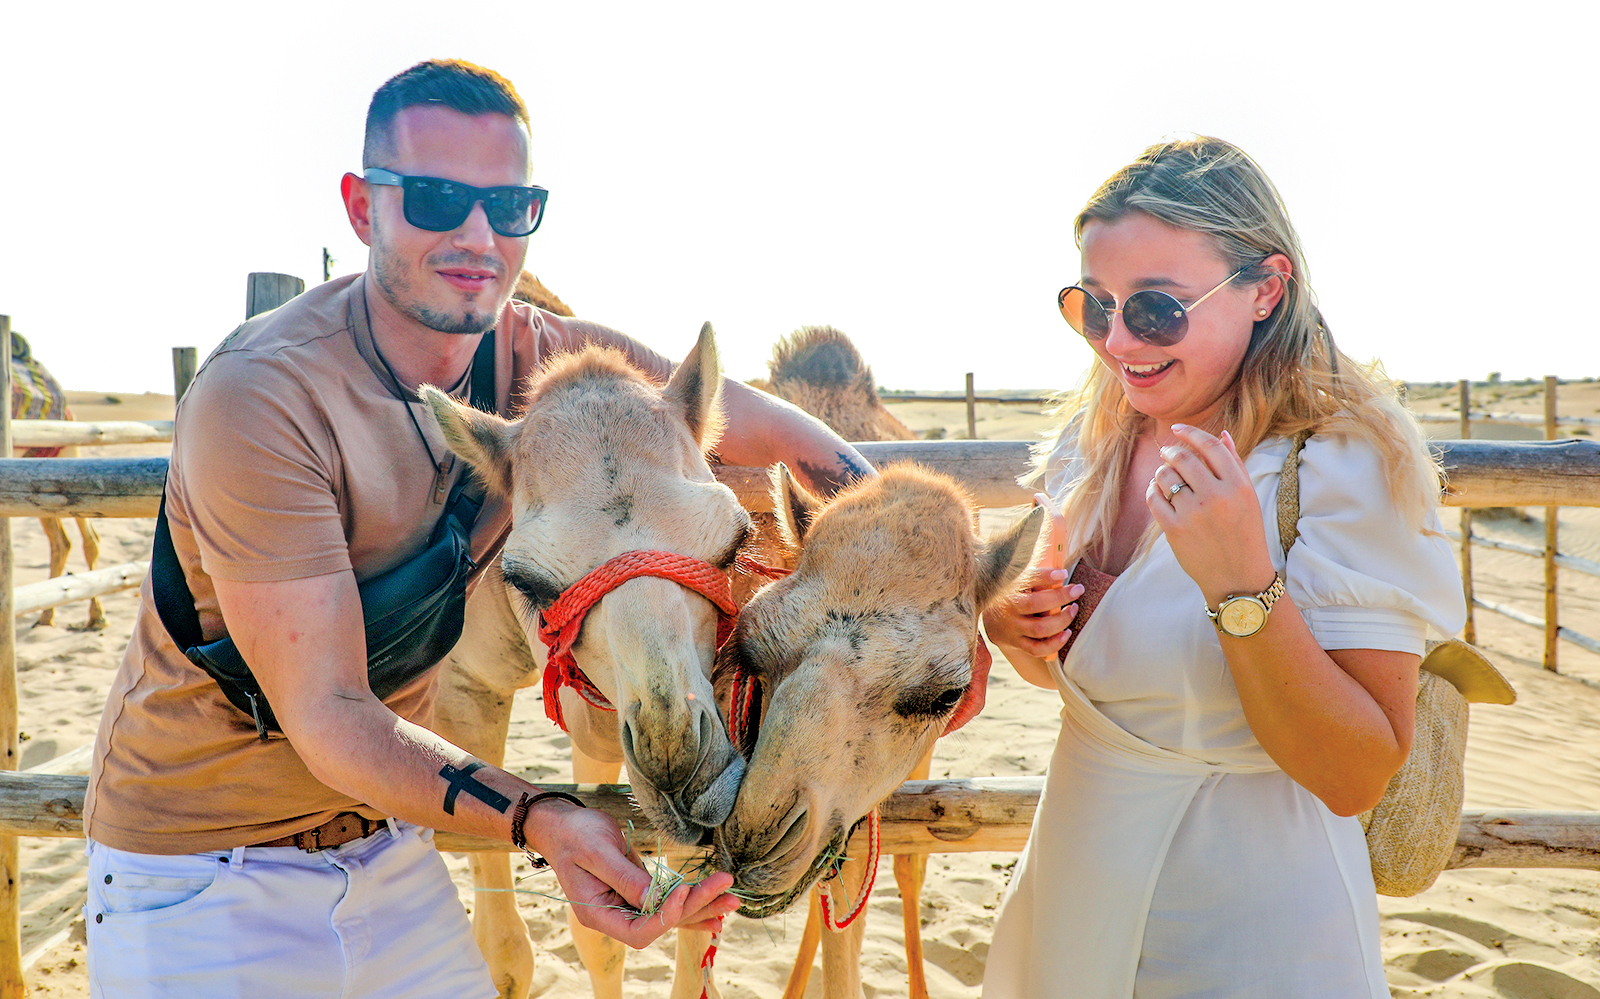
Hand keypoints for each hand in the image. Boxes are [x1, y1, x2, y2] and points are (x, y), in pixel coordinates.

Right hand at [532, 799, 739, 946]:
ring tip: (733, 899)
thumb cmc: (575, 834)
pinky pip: (667, 903)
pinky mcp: (638, 892)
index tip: (684, 890)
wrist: (563, 825)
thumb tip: (655, 898)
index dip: (665, 916)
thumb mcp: (597, 852)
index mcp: (598, 914)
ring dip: (701, 906)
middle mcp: (614, 916)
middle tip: (728, 890)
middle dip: (695, 907)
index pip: (639, 931)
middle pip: (661, 924)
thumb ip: (625, 877)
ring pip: (669, 915)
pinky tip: (715, 908)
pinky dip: (691, 904)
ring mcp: (627, 906)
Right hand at [981, 563, 1083, 660]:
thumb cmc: (1011, 596)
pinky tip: (1066, 633)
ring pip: (1040, 629)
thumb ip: (1035, 578)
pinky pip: (1037, 649)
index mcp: (1008, 590)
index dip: (1046, 576)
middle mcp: (1008, 610)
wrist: (990, 620)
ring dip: (1062, 620)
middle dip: (1060, 597)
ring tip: (1073, 609)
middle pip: (1035, 604)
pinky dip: (1054, 644)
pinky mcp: (1018, 643)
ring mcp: (1013, 629)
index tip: (1063, 573)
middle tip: (1077, 589)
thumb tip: (1060, 575)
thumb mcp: (1017, 582)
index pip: (1027, 579)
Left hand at [1145, 425, 1275, 603]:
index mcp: (1238, 486)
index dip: (1191, 433)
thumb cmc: (1244, 533)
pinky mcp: (1174, 530)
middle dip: (1171, 451)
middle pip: (1183, 457)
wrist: (1238, 578)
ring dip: (1161, 471)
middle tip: (1167, 453)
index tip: (1178, 428)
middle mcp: (1216, 497)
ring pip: (1165, 476)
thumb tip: (1221, 433)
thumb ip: (1235, 464)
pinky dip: (1152, 491)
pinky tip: (1157, 492)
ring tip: (1165, 476)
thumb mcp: (1248, 498)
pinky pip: (1153, 498)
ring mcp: (1193, 514)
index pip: (1210, 446)